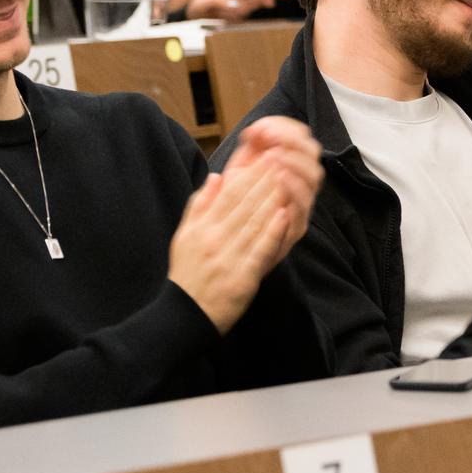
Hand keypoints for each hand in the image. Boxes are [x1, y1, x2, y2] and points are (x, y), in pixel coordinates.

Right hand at [168, 116, 322, 331]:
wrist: (185, 315)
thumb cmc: (187, 274)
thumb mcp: (184, 236)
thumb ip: (200, 205)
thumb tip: (215, 177)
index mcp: (202, 228)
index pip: (228, 194)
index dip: (249, 174)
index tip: (265, 158)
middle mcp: (214, 239)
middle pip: (244, 204)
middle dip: (265, 179)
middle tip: (281, 159)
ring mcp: (228, 258)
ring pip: (254, 222)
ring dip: (272, 199)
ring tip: (287, 179)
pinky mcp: (242, 278)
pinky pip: (259, 250)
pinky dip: (272, 232)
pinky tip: (284, 215)